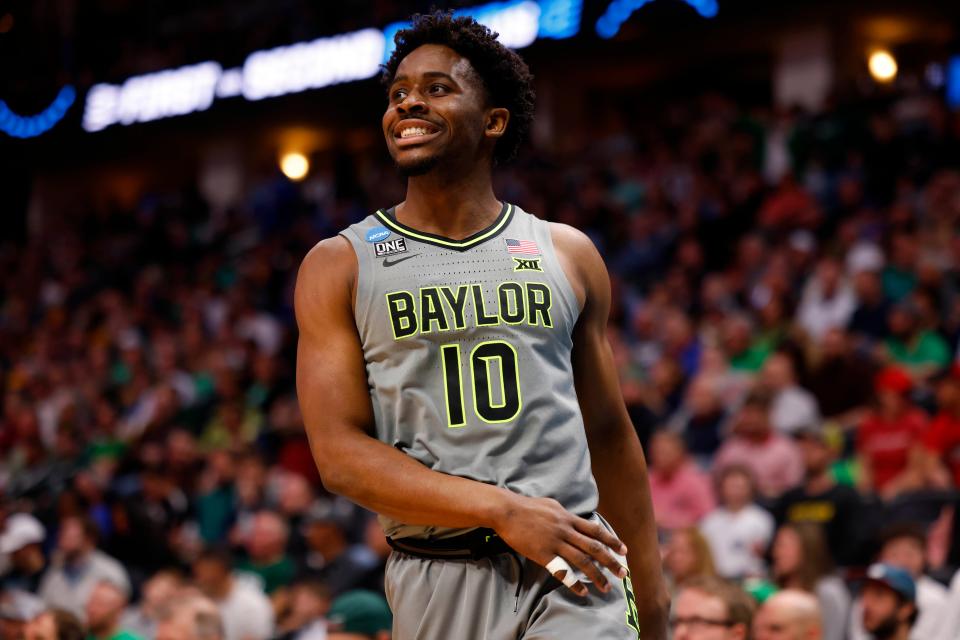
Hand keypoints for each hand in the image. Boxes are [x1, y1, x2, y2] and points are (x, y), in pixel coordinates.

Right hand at [492, 493, 627, 595]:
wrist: (507, 511)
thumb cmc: (527, 507)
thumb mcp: (552, 505)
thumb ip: (565, 514)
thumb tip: (574, 519)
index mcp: (568, 518)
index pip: (596, 530)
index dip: (612, 540)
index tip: (623, 550)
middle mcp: (565, 530)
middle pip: (594, 547)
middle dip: (611, 561)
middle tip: (623, 573)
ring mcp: (555, 543)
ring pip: (582, 561)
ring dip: (597, 575)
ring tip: (606, 587)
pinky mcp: (543, 554)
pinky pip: (562, 571)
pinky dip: (574, 583)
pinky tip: (582, 591)